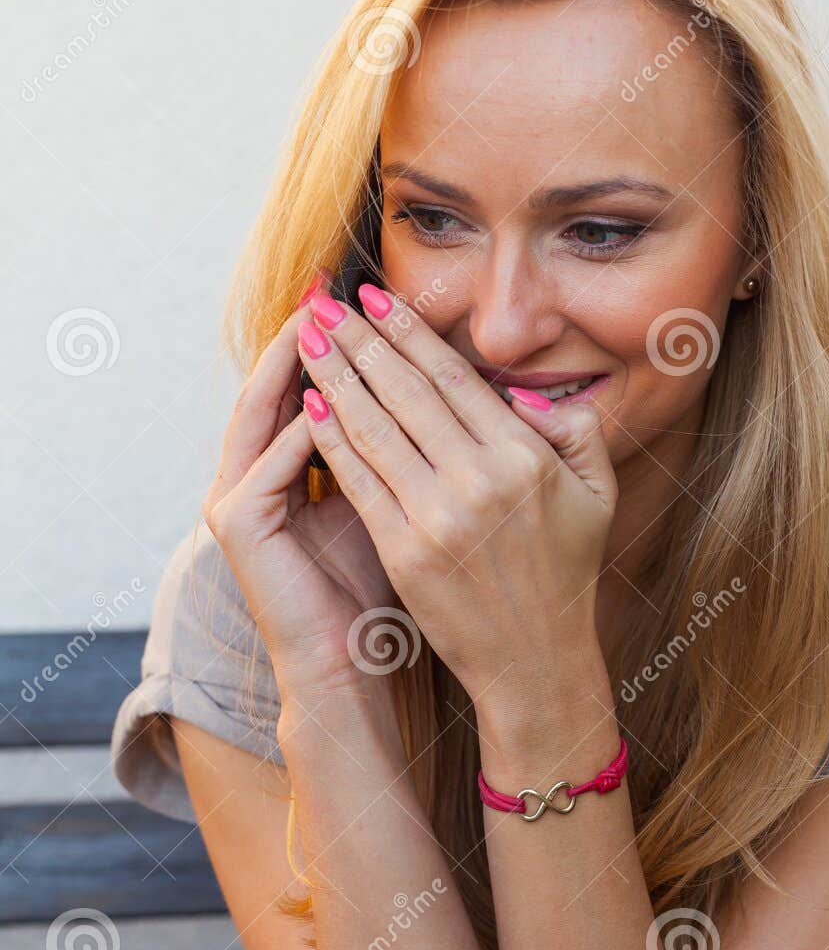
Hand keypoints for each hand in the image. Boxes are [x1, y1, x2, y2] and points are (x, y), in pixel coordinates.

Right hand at [201, 280, 403, 708]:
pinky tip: (332, 401)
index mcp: (293, 460)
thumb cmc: (386, 586)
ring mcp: (239, 493)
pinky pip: (269, 462)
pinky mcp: (237, 523)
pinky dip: (301, 429)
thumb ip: (417, 450)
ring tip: (331, 323)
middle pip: (284, 382)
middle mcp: (258, 467)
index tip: (384, 298)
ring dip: (298, 365)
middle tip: (347, 287)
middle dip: (320, 335)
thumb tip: (471, 393)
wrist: (348, 662)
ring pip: (266, 410)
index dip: (351, 344)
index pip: (319, 382)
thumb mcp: (404, 505)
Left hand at [296, 286, 617, 709]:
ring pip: (374, 428)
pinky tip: (311, 405)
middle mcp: (478, 480)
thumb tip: (521, 392)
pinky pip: (358, 480)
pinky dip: (331, 438)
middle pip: (405, 391)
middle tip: (325, 302)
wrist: (535, 660)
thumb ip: (575, 431)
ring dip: (334, 376)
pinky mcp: (403, 552)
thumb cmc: (566, 572)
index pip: (453, 378)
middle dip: (359, 339)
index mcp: (524, 458)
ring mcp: (436, 517)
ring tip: (308, 339)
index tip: (376, 298)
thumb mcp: (598, 493)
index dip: (408, 332)